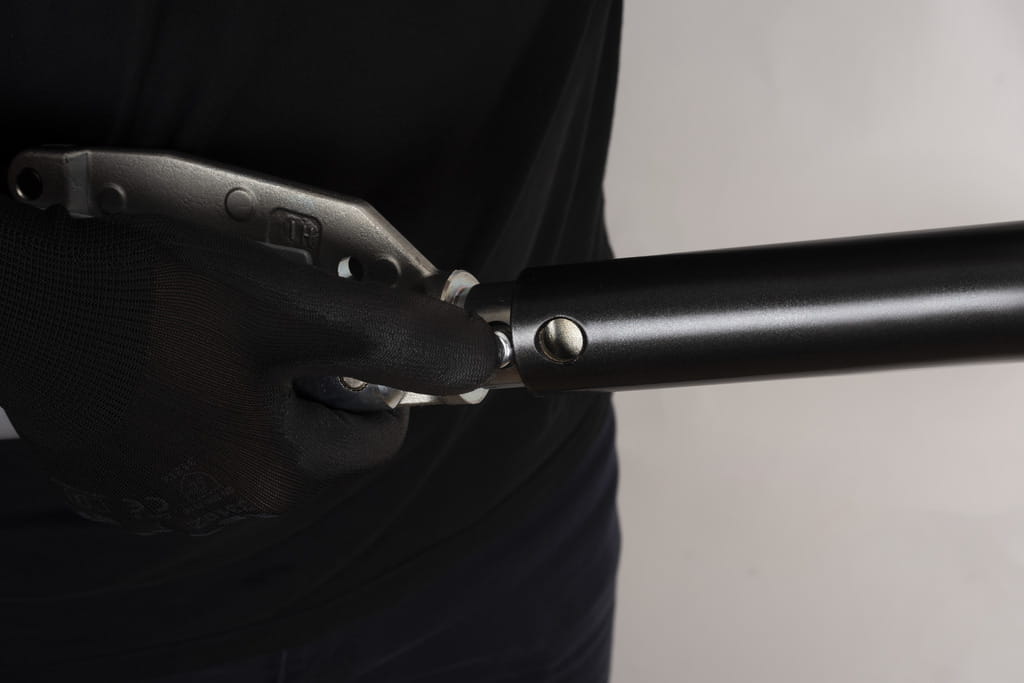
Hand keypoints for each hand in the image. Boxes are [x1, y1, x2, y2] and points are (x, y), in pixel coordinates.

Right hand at [0, 199, 495, 533]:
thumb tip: (481, 358)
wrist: (20, 290)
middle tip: (270, 313)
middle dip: (312, 369)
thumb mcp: (299, 310)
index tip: (349, 326)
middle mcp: (211, 505)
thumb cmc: (150, 298)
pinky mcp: (116, 468)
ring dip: (255, 372)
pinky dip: (203, 385)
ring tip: (209, 322)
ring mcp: (158, 492)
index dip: (377, 372)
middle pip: (317, 428)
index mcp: (265, 479)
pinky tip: (169, 343)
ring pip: (257, 423)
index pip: (376, 435)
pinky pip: (198, 424)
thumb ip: (400, 340)